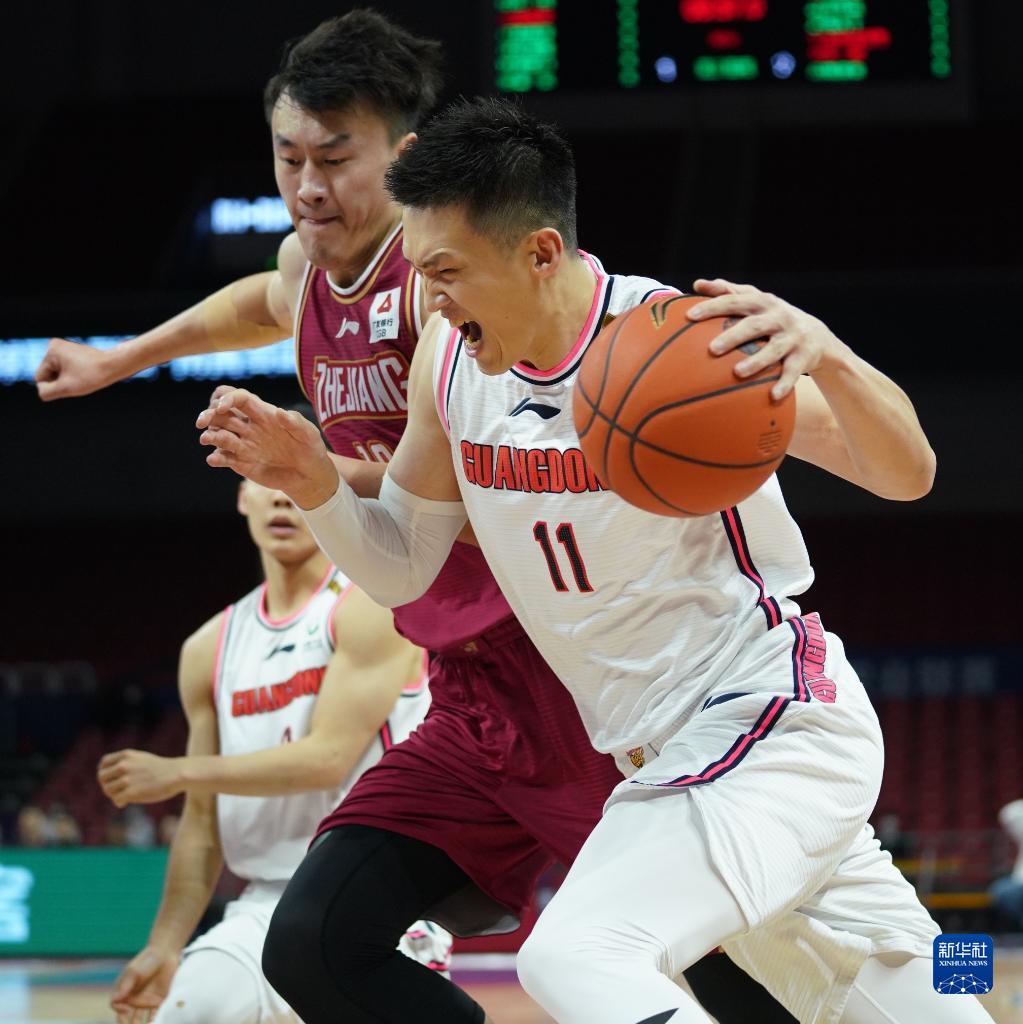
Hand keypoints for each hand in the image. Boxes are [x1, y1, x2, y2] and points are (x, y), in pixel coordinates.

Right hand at [34, 337, 116, 400]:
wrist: (115, 365)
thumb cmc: (92, 376)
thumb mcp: (66, 388)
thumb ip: (47, 392)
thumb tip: (41, 390)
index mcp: (51, 351)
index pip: (40, 378)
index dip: (55, 386)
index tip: (72, 382)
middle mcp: (54, 346)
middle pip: (48, 374)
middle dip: (61, 381)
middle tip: (79, 379)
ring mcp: (63, 348)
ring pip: (57, 373)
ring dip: (67, 379)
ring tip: (82, 376)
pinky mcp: (71, 352)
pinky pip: (64, 369)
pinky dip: (72, 375)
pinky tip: (84, 373)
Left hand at [98, 749, 183, 806]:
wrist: (176, 774)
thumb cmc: (161, 769)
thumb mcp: (142, 759)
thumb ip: (126, 764)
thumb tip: (109, 779)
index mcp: (126, 755)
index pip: (103, 764)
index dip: (105, 772)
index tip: (111, 779)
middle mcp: (124, 765)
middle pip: (102, 777)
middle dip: (107, 785)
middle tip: (117, 790)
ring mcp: (127, 779)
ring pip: (108, 790)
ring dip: (114, 795)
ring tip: (123, 797)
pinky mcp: (132, 792)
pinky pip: (116, 800)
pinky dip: (119, 802)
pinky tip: (125, 803)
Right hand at [110, 945, 178, 1023]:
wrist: (166, 952)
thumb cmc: (146, 960)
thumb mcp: (134, 971)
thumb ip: (126, 985)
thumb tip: (115, 999)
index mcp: (124, 991)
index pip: (117, 1005)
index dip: (119, 1011)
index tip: (126, 1010)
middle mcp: (133, 998)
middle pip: (127, 1017)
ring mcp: (146, 1000)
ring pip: (140, 1019)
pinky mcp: (159, 1000)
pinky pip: (156, 1014)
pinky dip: (154, 1021)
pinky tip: (155, 1023)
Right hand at [197, 386, 339, 508]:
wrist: (309, 474)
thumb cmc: (310, 448)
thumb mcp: (309, 434)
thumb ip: (296, 423)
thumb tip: (280, 412)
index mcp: (263, 414)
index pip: (240, 398)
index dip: (228, 399)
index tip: (221, 406)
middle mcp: (249, 426)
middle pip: (222, 414)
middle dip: (209, 414)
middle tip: (202, 423)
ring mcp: (244, 444)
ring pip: (218, 434)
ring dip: (209, 435)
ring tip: (206, 439)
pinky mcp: (241, 462)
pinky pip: (223, 458)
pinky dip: (216, 458)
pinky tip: (214, 459)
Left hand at [688, 278, 843, 398]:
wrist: (818, 337)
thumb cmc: (774, 318)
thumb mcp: (756, 301)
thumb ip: (729, 291)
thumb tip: (698, 284)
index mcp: (762, 302)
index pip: (734, 301)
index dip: (712, 307)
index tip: (689, 316)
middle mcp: (778, 317)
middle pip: (753, 325)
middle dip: (733, 336)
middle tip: (712, 349)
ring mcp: (792, 337)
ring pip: (774, 349)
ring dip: (756, 361)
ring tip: (737, 372)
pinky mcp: (804, 357)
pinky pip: (793, 372)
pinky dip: (784, 383)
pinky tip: (772, 396)